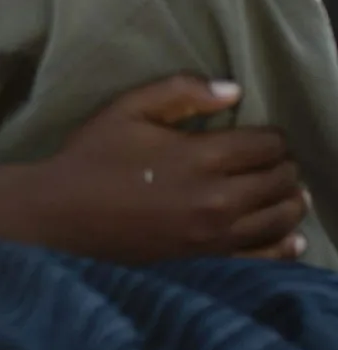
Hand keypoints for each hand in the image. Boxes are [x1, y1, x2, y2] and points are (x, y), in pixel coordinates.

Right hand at [41, 76, 306, 262]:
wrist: (61, 213)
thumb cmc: (92, 156)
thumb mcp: (127, 108)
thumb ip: (180, 91)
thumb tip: (233, 91)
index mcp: (198, 157)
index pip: (266, 145)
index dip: (270, 135)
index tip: (256, 133)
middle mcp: (216, 199)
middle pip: (281, 180)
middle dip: (280, 164)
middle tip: (263, 159)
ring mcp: (214, 234)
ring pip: (282, 216)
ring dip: (285, 198)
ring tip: (273, 187)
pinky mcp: (207, 258)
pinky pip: (265, 253)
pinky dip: (283, 241)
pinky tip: (287, 233)